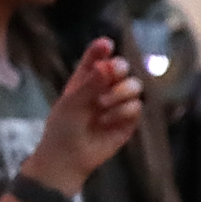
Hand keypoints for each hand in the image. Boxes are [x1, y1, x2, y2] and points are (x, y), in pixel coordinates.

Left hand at [30, 40, 143, 187]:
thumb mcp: (73, 101)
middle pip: (123, 67)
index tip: (106, 44)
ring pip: (134, 85)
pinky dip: (122, 113)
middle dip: (119, 68)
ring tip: (101, 106)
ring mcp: (118, 103)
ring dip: (119, 93)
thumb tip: (107, 64)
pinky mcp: (129, 120)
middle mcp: (105, 87)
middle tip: (110, 74)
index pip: (98, 57)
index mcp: (86, 78)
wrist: (69, 157)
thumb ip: (91, 83)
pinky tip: (106, 123)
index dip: (102, 48)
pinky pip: (136, 107)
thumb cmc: (64, 127)